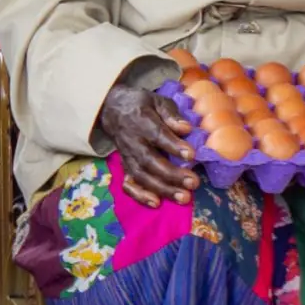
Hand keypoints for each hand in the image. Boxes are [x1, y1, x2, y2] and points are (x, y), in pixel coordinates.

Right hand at [98, 81, 197, 207]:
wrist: (111, 108)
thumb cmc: (142, 105)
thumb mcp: (157, 101)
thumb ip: (171, 115)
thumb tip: (187, 128)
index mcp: (141, 121)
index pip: (157, 135)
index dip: (173, 146)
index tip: (191, 155)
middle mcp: (132, 141)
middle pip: (149, 160)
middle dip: (171, 174)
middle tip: (193, 182)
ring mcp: (127, 155)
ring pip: (141, 175)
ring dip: (161, 188)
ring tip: (183, 197)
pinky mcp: (124, 166)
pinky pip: (128, 183)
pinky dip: (139, 195)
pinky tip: (156, 203)